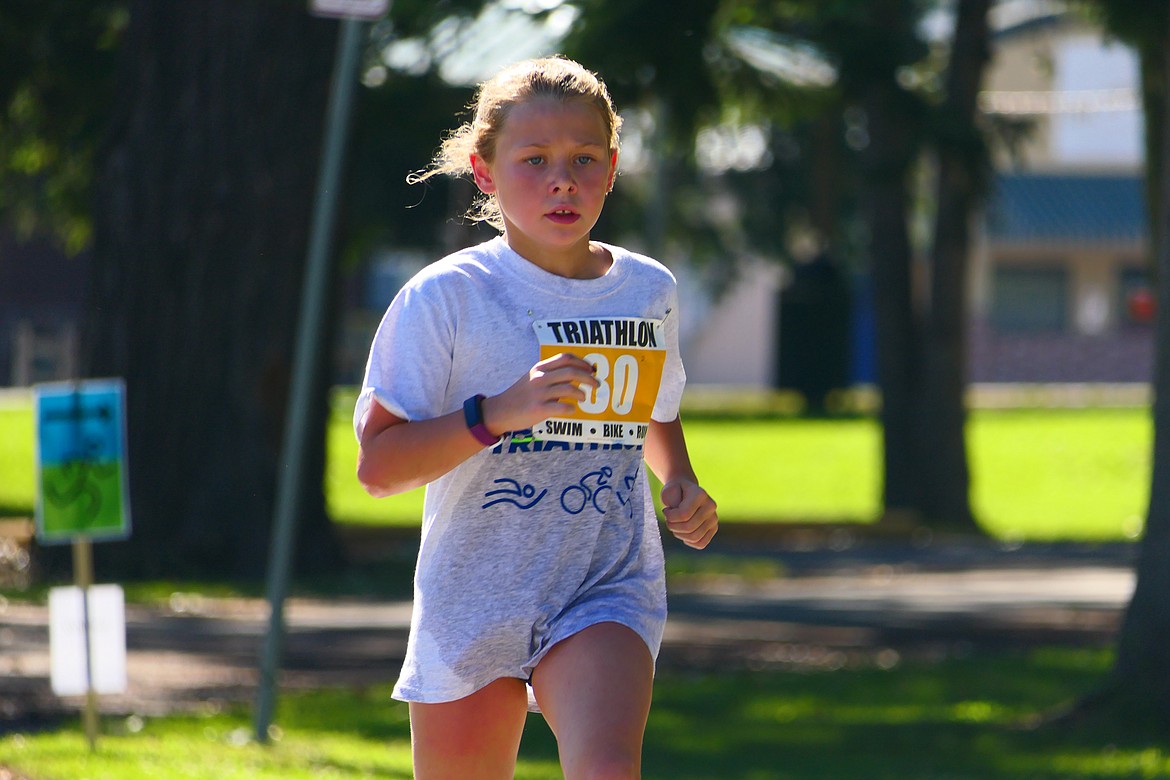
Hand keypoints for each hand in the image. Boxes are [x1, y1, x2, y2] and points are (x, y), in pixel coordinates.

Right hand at [482, 352, 598, 434]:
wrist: (500, 411)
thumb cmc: (520, 395)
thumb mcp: (533, 378)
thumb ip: (551, 374)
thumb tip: (576, 374)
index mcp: (540, 368)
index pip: (566, 358)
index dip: (582, 362)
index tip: (592, 369)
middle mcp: (540, 378)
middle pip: (572, 372)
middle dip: (589, 378)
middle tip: (596, 384)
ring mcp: (539, 393)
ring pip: (570, 389)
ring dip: (582, 393)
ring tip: (584, 398)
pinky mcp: (538, 409)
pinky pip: (563, 407)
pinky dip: (571, 408)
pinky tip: (572, 409)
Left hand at [661, 479, 717, 549]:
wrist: (685, 492)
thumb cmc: (675, 492)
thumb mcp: (668, 489)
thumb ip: (670, 496)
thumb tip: (679, 512)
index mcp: (700, 494)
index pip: (684, 515)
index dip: (670, 517)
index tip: (665, 510)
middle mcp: (710, 506)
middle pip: (689, 527)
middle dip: (673, 526)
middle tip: (668, 520)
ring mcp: (714, 518)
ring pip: (694, 537)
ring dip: (679, 534)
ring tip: (675, 525)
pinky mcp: (713, 528)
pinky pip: (700, 543)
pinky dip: (688, 541)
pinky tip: (683, 532)